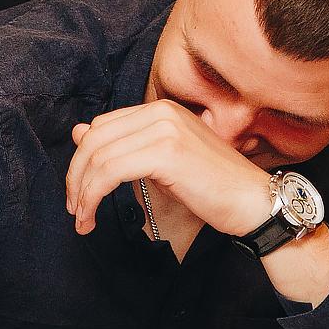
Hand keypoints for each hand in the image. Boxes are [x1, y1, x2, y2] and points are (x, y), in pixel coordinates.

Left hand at [67, 101, 270, 238]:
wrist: (254, 201)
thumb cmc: (214, 187)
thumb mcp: (164, 161)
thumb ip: (126, 145)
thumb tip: (79, 132)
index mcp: (162, 108)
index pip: (102, 126)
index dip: (83, 159)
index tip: (79, 191)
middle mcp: (161, 111)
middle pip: (95, 138)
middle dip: (76, 176)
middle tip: (74, 208)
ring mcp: (164, 129)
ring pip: (99, 157)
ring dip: (82, 192)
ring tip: (82, 219)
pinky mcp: (165, 153)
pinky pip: (110, 172)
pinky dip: (93, 196)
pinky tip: (91, 216)